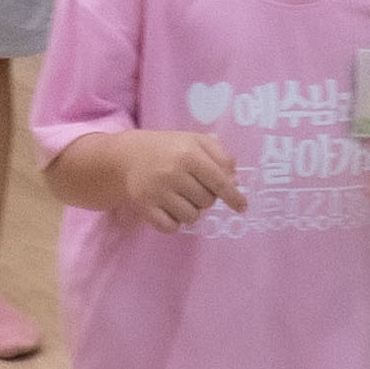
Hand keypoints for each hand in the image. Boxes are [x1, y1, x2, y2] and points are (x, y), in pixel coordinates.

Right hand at [106, 130, 242, 230]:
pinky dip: (174, 222)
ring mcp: (157, 191)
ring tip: (181, 197)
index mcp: (188, 153)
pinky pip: (171, 227)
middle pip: (207, 201)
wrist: (127, 155)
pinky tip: (170, 208)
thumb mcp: (196, 141)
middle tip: (193, 186)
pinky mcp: (144, 206)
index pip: (219, 181)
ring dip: (191, 210)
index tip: (242, 207)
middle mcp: (173, 172)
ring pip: (191, 217)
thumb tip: (234, 181)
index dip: (233, 196)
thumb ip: (220, 155)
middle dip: (206, 197)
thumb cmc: (169, 148)